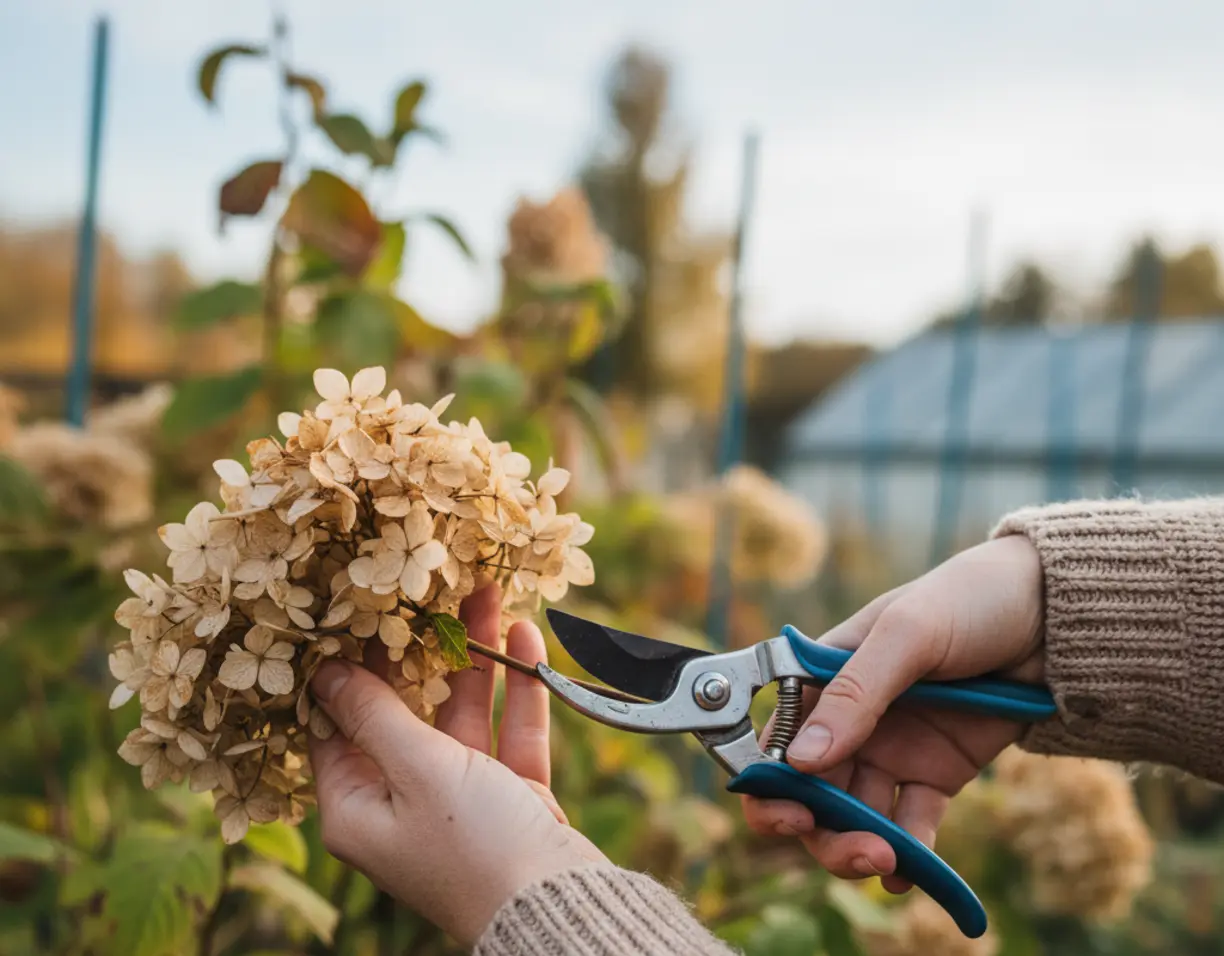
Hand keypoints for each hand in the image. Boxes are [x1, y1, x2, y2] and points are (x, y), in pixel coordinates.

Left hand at [309, 584, 606, 945]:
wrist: (559, 907)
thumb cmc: (472, 845)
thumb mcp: (416, 769)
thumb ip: (375, 712)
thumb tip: (323, 670)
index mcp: (359, 806)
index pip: (338, 722)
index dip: (348, 665)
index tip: (358, 609)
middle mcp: (403, 801)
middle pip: (406, 709)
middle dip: (422, 648)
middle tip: (430, 588)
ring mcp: (460, 798)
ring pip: (461, 712)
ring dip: (476, 656)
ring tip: (486, 592)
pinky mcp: (511, 796)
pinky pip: (507, 730)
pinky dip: (516, 688)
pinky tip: (525, 637)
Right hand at [742, 535, 1045, 891]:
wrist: (1054, 616)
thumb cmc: (970, 600)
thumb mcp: (908, 633)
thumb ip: (856, 693)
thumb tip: (800, 761)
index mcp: (823, 677)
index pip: (775, 739)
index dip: (768, 783)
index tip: (790, 814)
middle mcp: (849, 719)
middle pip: (810, 791)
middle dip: (821, 829)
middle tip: (856, 851)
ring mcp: (892, 749)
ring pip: (855, 815)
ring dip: (860, 844)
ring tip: (887, 860)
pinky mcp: (936, 773)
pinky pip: (910, 823)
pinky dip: (908, 854)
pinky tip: (910, 874)